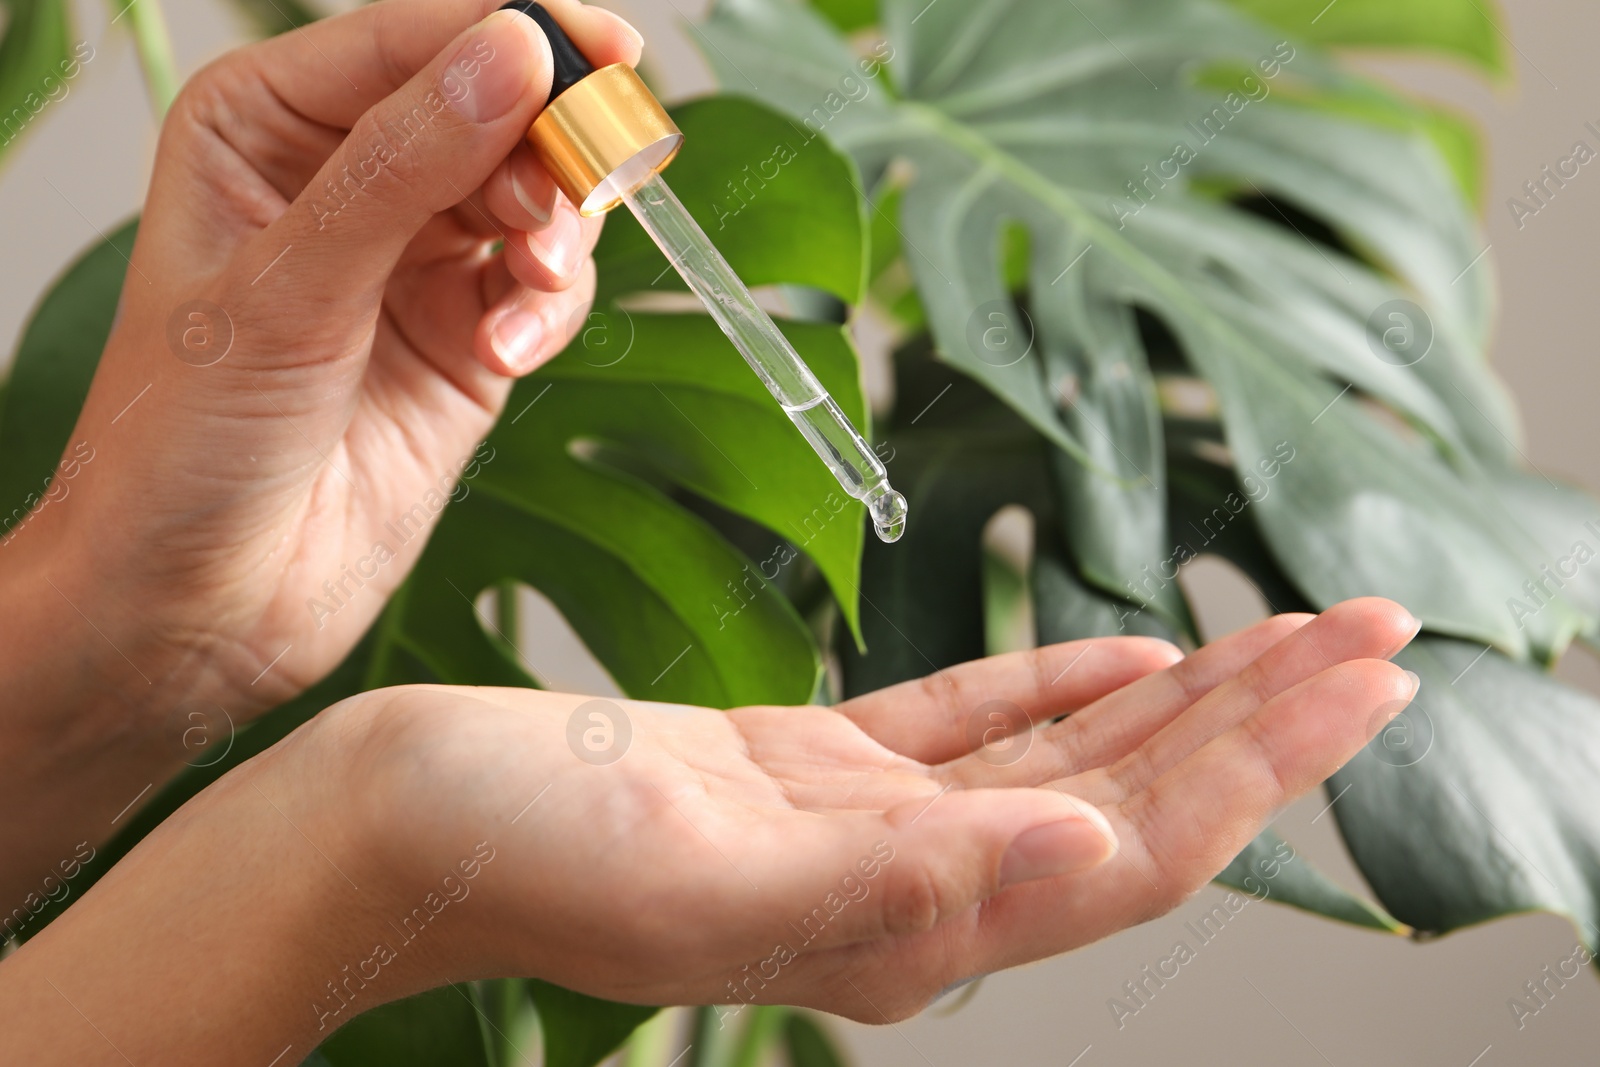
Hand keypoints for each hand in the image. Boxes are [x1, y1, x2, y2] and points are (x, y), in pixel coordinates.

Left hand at [12, 0, 637, 719]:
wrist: (201, 606)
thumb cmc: (182, 446)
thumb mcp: (288, 287)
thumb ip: (406, 165)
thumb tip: (513, 56)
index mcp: (267, 127)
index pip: (411, 40)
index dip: (512, 35)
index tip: (600, 52)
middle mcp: (347, 181)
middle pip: (493, 110)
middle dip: (545, 148)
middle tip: (575, 187)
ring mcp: (413, 264)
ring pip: (535, 198)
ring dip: (555, 237)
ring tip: (528, 287)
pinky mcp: (464, 341)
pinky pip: (543, 289)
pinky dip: (549, 311)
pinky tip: (510, 351)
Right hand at [342, 599, 1418, 1019]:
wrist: (402, 815)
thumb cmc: (518, 849)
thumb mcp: (704, 872)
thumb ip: (896, 887)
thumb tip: (1081, 856)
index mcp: (901, 926)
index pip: (1130, 850)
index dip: (1257, 770)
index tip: (1358, 685)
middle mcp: (908, 886)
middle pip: (1127, 801)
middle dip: (1262, 720)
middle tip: (1379, 632)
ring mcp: (866, 824)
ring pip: (1065, 756)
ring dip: (1183, 693)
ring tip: (1291, 633)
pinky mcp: (814, 768)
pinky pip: (972, 723)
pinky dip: (1061, 684)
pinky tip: (1130, 652)